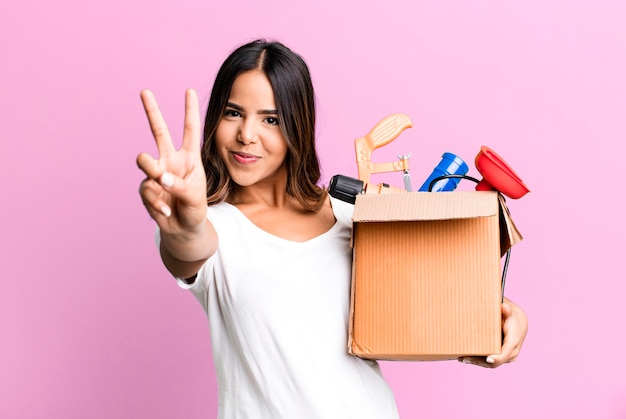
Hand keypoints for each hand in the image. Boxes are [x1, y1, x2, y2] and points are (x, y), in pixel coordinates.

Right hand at [136, 89, 207, 235]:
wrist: (183, 229)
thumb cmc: (194, 209)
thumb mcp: (195, 197)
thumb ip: (179, 186)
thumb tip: (159, 178)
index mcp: (189, 157)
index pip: (190, 130)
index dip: (190, 111)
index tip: (188, 90)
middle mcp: (171, 160)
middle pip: (159, 131)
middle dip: (152, 110)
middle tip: (145, 91)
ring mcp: (156, 172)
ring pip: (145, 160)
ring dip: (151, 170)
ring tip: (161, 182)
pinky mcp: (146, 187)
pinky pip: (146, 188)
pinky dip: (156, 203)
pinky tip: (166, 212)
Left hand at [459, 297, 527, 367]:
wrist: (517, 324)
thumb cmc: (511, 317)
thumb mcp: (510, 313)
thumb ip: (507, 311)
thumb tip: (504, 307)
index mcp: (513, 342)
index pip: (505, 354)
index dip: (497, 358)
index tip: (488, 358)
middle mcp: (510, 353)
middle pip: (494, 362)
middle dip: (478, 361)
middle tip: (463, 357)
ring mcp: (505, 358)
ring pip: (490, 364)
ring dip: (475, 361)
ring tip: (461, 357)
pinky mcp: (499, 358)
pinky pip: (488, 362)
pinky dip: (476, 360)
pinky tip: (464, 358)